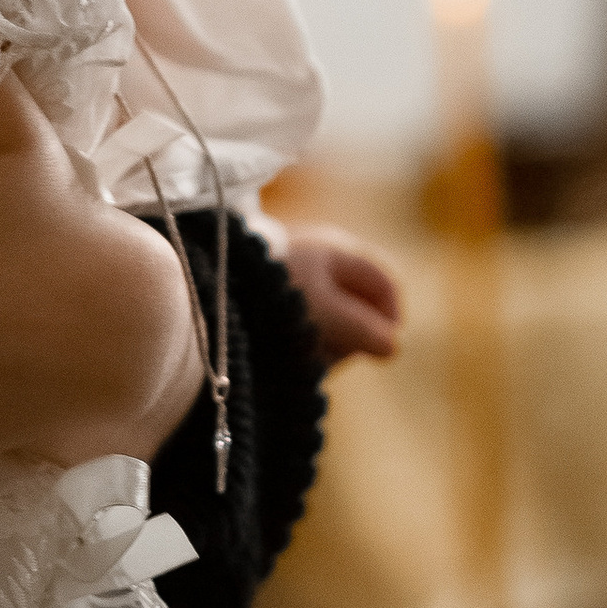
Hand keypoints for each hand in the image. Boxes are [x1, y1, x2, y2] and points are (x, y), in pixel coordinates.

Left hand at [270, 222, 402, 369]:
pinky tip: (288, 355)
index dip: (391, 317)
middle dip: (354, 336)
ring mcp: (293, 278)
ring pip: (328, 318)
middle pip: (357, 304)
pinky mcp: (269, 298)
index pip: (383, 283)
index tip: (386, 350)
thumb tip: (394, 347)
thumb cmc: (276, 294)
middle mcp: (317, 260)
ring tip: (306, 356)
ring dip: (326, 342)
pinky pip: (299, 324)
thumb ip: (366, 330)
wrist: (212, 283)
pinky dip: (300, 342)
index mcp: (337, 252)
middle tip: (338, 356)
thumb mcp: (329, 314)